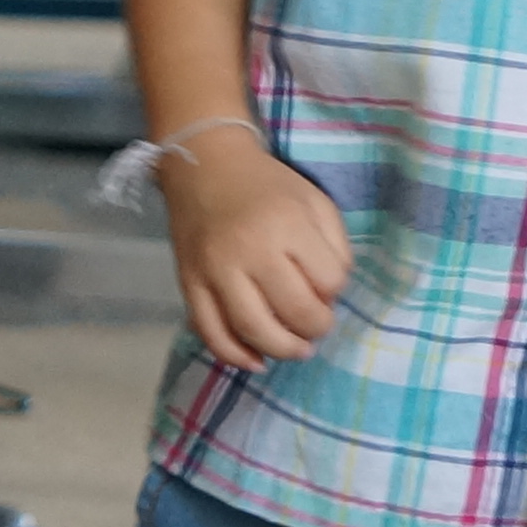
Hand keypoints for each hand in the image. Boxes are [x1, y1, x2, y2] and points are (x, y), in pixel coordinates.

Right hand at [155, 127, 349, 367]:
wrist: (204, 165)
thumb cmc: (267, 185)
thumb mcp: (315, 201)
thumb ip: (335, 247)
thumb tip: (329, 298)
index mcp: (287, 224)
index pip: (329, 281)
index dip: (336, 291)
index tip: (328, 285)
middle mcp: (250, 250)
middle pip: (296, 312)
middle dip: (317, 328)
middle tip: (318, 326)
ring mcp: (215, 270)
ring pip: (254, 330)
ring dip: (283, 350)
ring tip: (297, 348)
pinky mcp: (190, 284)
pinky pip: (212, 333)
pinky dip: (236, 356)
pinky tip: (256, 361)